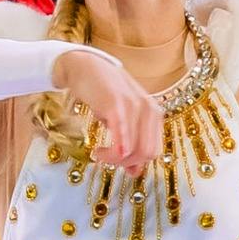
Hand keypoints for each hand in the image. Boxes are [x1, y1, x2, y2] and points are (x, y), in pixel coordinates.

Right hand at [53, 44, 160, 171]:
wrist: (84, 66)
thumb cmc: (104, 94)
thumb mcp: (122, 120)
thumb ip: (132, 143)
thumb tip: (135, 173)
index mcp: (154, 114)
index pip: (154, 151)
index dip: (135, 162)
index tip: (116, 160)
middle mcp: (149, 109)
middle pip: (147, 153)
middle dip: (125, 163)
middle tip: (105, 157)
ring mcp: (134, 105)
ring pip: (134, 149)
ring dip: (113, 158)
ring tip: (98, 152)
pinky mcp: (116, 103)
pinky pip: (122, 132)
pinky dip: (114, 148)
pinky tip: (99, 151)